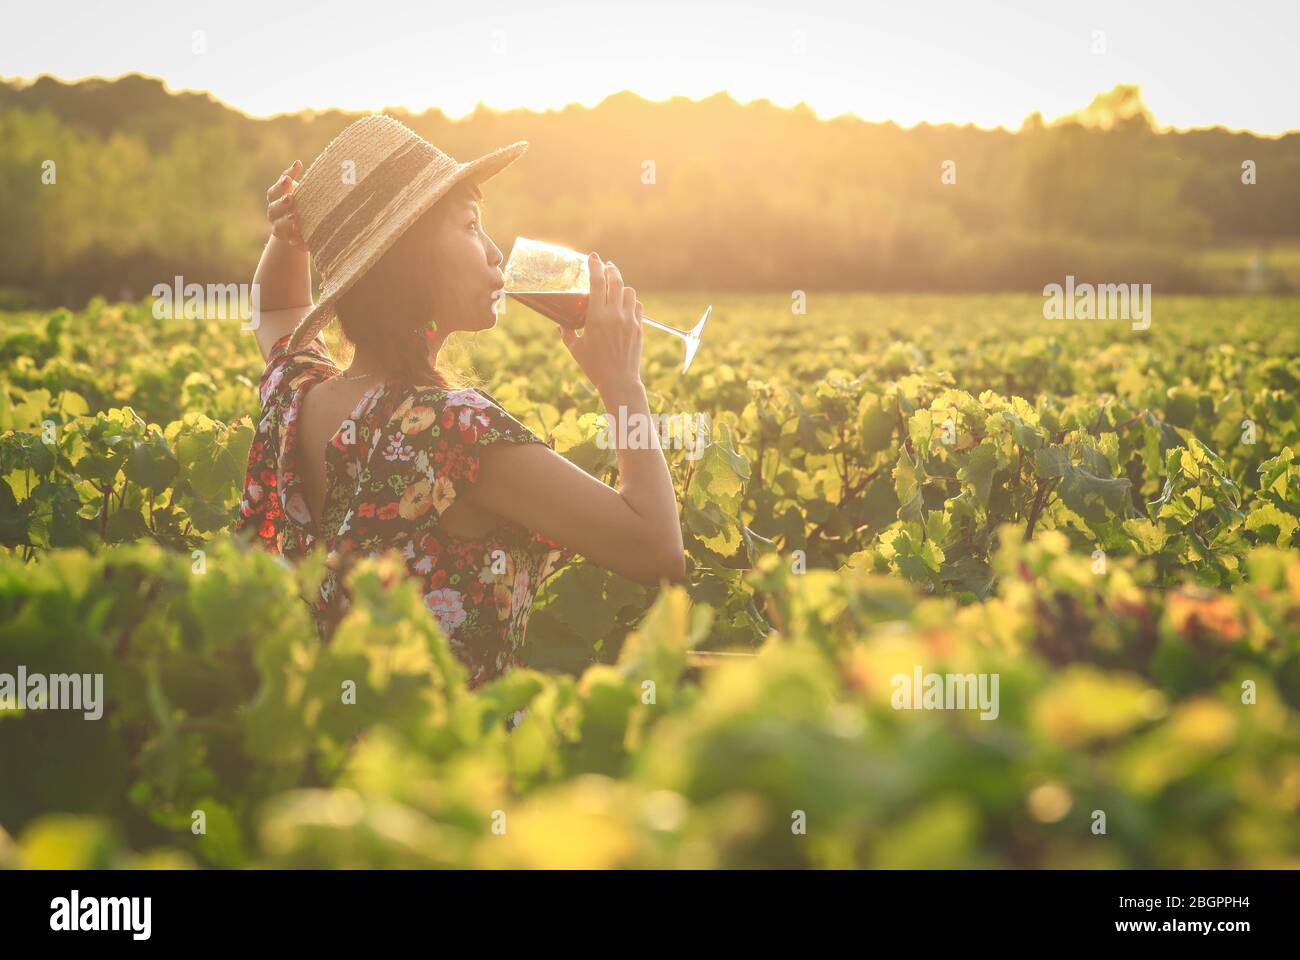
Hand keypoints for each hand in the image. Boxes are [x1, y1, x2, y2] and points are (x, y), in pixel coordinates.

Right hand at [267, 160, 303, 246]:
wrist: (300, 228)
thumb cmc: (298, 202)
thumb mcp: (297, 190)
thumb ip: (294, 177)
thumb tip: (298, 162)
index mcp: (275, 199)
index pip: (274, 192)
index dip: (280, 186)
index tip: (288, 179)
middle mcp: (274, 214)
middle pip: (273, 209)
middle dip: (281, 203)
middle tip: (290, 198)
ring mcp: (280, 229)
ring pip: (278, 226)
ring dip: (286, 221)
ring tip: (295, 216)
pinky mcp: (290, 242)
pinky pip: (291, 242)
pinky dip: (295, 241)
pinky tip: (298, 239)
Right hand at [558, 253, 643, 395]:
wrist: (619, 381)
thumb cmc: (594, 366)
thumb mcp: (575, 349)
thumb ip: (567, 333)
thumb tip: (560, 324)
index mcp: (597, 317)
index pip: (597, 282)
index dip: (595, 265)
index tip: (593, 256)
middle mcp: (615, 314)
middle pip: (616, 281)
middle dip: (611, 270)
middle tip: (606, 266)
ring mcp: (629, 320)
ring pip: (629, 291)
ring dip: (622, 285)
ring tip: (615, 286)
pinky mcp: (639, 327)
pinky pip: (637, 306)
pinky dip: (631, 301)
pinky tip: (625, 304)